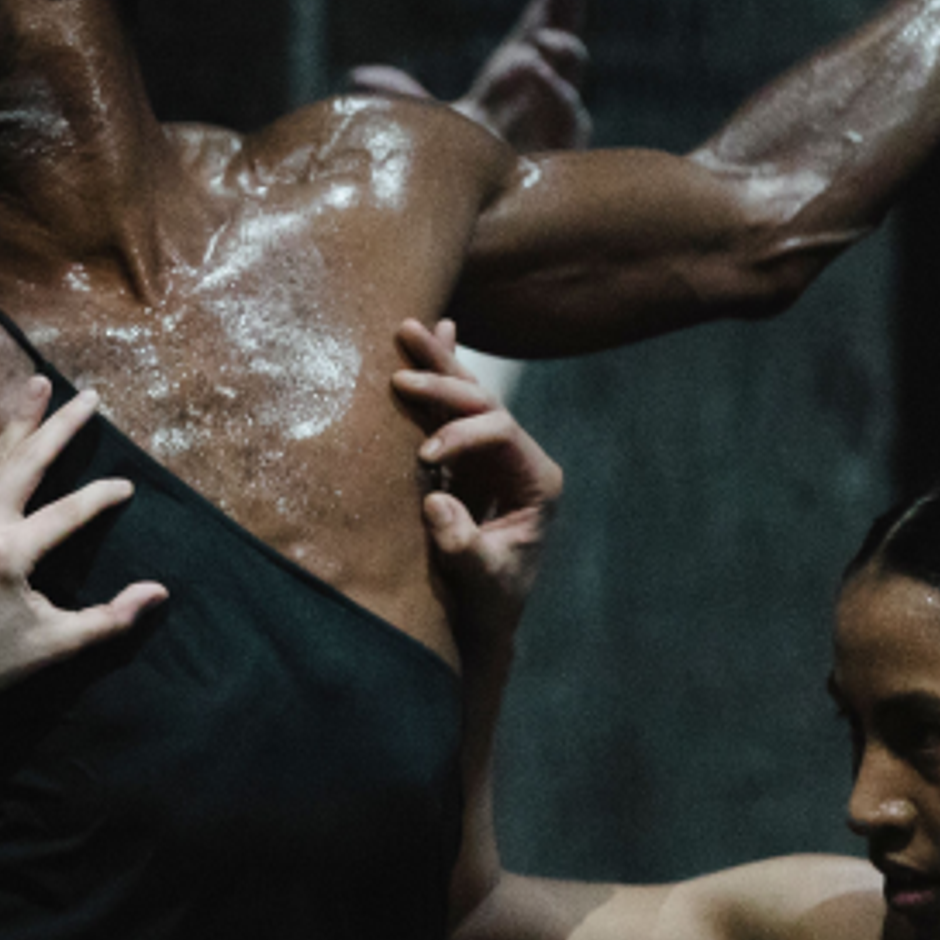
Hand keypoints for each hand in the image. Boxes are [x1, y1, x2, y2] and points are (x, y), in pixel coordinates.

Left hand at [0, 382, 167, 723]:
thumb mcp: (55, 644)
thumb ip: (110, 618)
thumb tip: (158, 592)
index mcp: (9, 554)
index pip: (69, 511)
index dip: (102, 497)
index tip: (126, 487)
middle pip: (27, 461)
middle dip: (59, 426)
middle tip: (89, 397)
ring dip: (21, 423)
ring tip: (40, 386)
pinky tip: (9, 435)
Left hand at [347, 0, 603, 155]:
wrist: (472, 218)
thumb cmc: (458, 164)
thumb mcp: (427, 123)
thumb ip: (402, 93)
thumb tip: (358, 76)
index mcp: (517, 73)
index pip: (543, 23)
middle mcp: (543, 91)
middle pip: (562, 38)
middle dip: (568, 7)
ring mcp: (556, 121)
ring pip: (570, 77)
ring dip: (560, 52)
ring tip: (541, 43)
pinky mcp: (562, 151)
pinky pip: (567, 118)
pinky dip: (552, 93)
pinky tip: (535, 73)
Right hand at [394, 318, 560, 645]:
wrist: (485, 613)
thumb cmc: (490, 601)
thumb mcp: (483, 582)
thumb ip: (465, 547)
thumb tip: (436, 502)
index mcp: (538, 480)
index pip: (502, 432)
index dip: (461, 434)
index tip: (426, 457)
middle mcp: (518, 457)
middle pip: (485, 402)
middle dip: (444, 382)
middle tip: (401, 370)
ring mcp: (493, 454)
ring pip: (467, 396)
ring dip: (438, 362)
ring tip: (408, 326)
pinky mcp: (467, 456)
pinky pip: (450, 408)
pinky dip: (441, 373)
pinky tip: (440, 329)